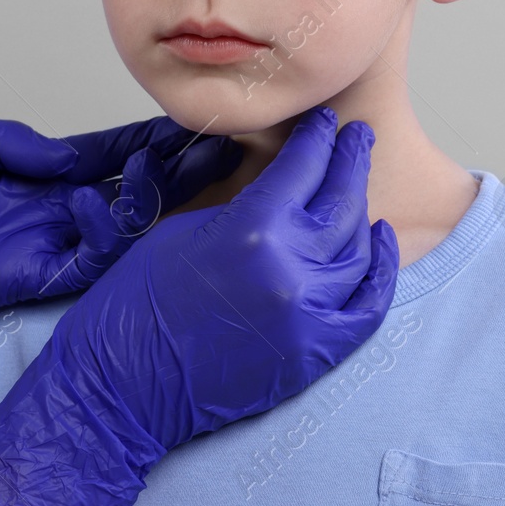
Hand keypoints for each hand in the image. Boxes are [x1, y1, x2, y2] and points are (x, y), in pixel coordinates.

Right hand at [0, 105, 398, 505]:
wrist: (123, 383)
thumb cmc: (137, 302)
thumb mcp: (186, 228)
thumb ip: (246, 206)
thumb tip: (282, 184)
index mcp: (253, 228)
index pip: (304, 165)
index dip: (317, 137)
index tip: (324, 122)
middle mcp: (290, 267)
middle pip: (342, 199)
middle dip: (351, 159)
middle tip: (358, 137)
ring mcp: (308, 313)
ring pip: (359, 248)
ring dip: (362, 210)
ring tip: (357, 187)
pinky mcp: (314, 353)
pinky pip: (368, 306)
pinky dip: (381, 270)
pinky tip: (380, 241)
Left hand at [0, 116, 240, 424]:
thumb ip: (10, 143)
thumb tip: (66, 153)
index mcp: (27, 179)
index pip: (100, 156)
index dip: (141, 138)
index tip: (182, 119)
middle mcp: (44, 213)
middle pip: (126, 189)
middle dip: (172, 166)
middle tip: (216, 142)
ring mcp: (40, 246)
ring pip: (119, 225)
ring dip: (151, 195)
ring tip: (171, 161)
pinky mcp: (27, 277)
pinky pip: (84, 258)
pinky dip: (105, 231)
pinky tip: (101, 197)